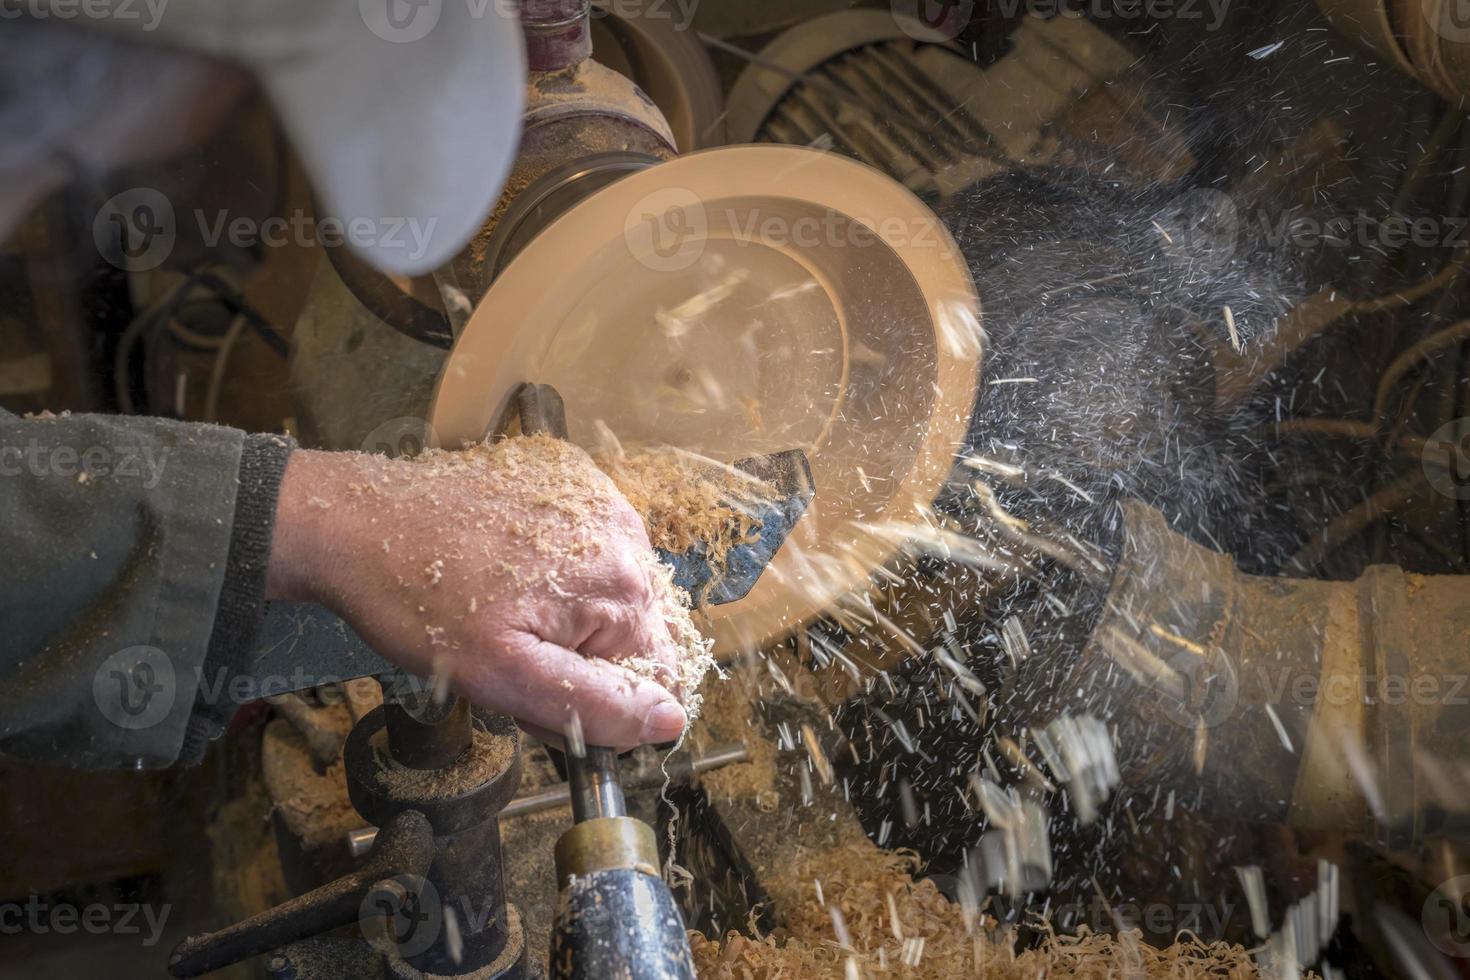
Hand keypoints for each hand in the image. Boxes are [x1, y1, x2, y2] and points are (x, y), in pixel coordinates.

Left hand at [265, 438, 690, 747]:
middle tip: (514, 654)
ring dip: (572, 614)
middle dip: (585, 657)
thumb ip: (592, 704)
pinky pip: (589, 544)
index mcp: (621, 586)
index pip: (660, 674)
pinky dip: (559, 565)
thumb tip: (669, 719)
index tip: (544, 691)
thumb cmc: (420, 601)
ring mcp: (597, 497)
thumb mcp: (501, 675)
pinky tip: (508, 569)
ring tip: (506, 611)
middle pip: (637, 630)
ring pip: (612, 591)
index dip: (605, 701)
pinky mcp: (568, 477)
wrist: (360, 520)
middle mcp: (625, 532)